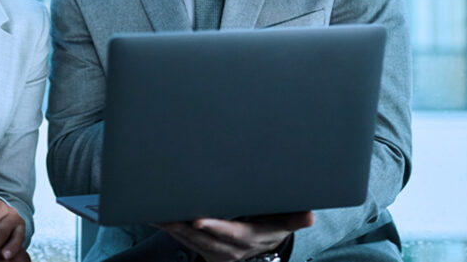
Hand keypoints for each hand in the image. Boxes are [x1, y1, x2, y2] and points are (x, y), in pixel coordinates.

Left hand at [157, 211, 313, 261]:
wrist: (261, 247)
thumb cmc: (271, 226)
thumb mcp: (284, 223)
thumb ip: (294, 219)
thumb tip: (311, 216)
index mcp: (247, 239)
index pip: (229, 234)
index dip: (214, 228)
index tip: (198, 221)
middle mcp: (229, 249)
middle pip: (203, 239)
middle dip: (183, 228)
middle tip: (165, 214)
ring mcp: (215, 252)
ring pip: (190, 241)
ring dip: (172, 229)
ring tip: (155, 214)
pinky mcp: (204, 249)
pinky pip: (185, 241)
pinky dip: (171, 230)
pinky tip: (155, 217)